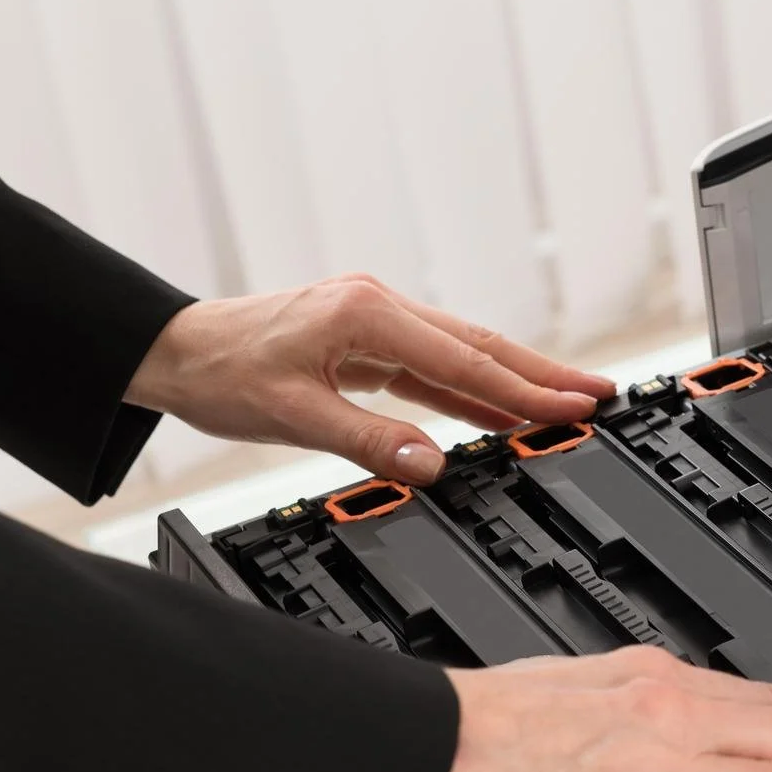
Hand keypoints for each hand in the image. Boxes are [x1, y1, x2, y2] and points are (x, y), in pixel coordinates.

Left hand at [125, 274, 615, 484]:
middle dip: (544, 374)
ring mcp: (375, 319)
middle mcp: (379, 306)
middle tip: (600, 395)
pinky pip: (435, 365)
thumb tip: (432, 465)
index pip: (466, 362)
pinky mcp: (367, 338)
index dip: (526, 390)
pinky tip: (502, 410)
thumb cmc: (221, 372)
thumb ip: (369, 441)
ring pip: (463, 352)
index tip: (575, 406)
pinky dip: (473, 387)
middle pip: (481, 345)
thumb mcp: (293, 416)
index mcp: (367, 315)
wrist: (172, 349)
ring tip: (567, 402)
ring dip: (515, 379)